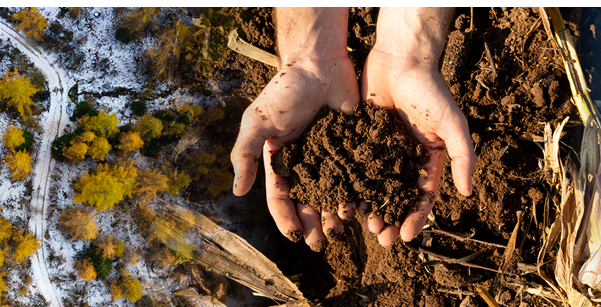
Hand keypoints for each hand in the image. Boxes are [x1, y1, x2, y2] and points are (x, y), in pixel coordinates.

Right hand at [231, 8, 358, 251]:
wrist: (319, 64)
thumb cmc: (284, 91)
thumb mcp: (257, 122)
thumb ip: (245, 155)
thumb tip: (237, 192)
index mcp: (281, 161)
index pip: (281, 197)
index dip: (286, 218)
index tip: (293, 235)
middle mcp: (306, 164)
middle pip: (309, 203)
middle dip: (313, 225)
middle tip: (320, 244)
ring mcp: (331, 158)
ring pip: (334, 195)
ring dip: (335, 216)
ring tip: (341, 231)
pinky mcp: (354, 149)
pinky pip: (357, 177)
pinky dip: (360, 195)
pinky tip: (363, 211)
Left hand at [357, 8, 475, 246]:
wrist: (401, 58)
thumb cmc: (430, 90)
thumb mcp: (453, 124)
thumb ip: (463, 156)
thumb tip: (468, 193)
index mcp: (428, 158)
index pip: (423, 197)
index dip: (416, 219)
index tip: (407, 237)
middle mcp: (404, 158)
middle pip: (396, 198)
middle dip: (390, 219)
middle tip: (381, 237)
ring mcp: (381, 149)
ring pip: (374, 186)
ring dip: (370, 208)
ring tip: (363, 224)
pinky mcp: (360, 138)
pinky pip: (355, 166)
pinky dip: (351, 184)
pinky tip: (344, 200)